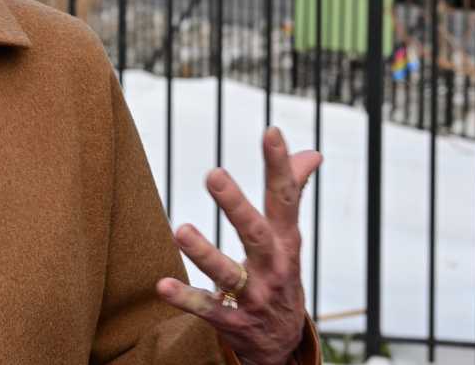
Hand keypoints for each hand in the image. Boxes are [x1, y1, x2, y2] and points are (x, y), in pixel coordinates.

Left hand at [155, 127, 320, 364]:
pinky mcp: (231, 320)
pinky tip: (162, 285)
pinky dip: (185, 298)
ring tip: (181, 230)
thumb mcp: (289, 238)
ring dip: (205, 253)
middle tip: (214, 174)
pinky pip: (207, 309)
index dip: (280, 165)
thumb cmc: (279, 274)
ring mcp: (253, 297)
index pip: (284, 198)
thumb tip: (313, 153)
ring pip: (229, 274)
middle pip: (256, 233)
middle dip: (236, 205)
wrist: (282, 344)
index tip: (271, 131)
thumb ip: (293, 193)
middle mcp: (273, 268)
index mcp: (286, 241)